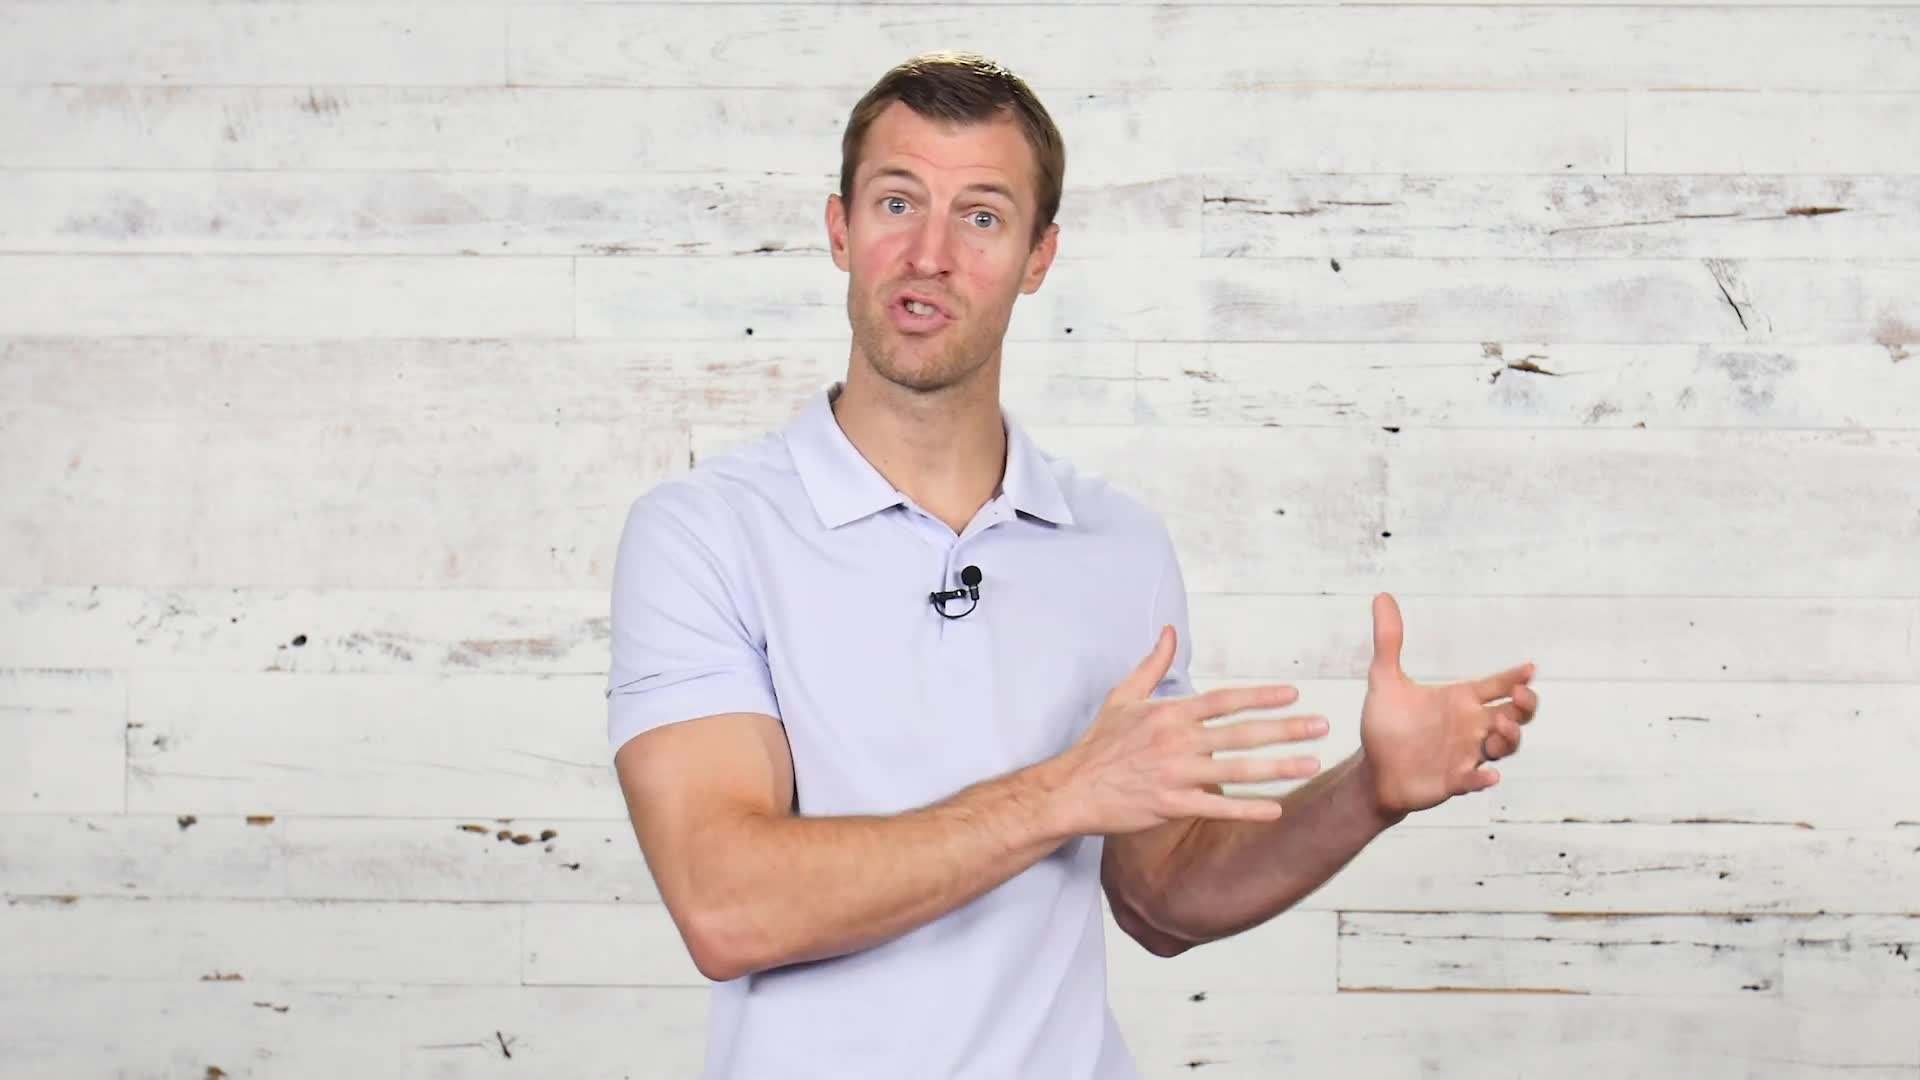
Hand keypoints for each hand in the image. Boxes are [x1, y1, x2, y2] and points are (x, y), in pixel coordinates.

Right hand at [1049, 624, 1325, 835]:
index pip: (1224, 700)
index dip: (1261, 696)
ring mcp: (1176, 774)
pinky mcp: (1171, 805)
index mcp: (1170, 713)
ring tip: (1312, 763)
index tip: (1292, 694)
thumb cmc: (1099, 743)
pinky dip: (1247, 809)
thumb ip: (1152, 664)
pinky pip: (1216, 807)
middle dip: (1286, 728)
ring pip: (1237, 769)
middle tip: (1321, 726)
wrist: (1073, 788)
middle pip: (1241, 732)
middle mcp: (1178, 741)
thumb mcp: (1123, 696)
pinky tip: (1275, 809)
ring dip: (1278, 767)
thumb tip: (1169, 631)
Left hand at [1357, 593, 1539, 818]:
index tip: (1529, 668)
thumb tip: (1382, 596)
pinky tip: (1489, 776)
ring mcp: (1466, 754)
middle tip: (1520, 694)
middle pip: (1516, 714)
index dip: (1517, 676)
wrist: (1372, 770)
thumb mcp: (1384, 680)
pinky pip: (1476, 781)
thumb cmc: (1386, 725)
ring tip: (1501, 728)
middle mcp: (1470, 726)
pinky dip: (1483, 779)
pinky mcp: (1454, 780)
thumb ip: (1388, 641)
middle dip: (1525, 705)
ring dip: (1510, 738)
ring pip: (1505, 746)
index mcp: (1460, 700)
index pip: (1497, 685)